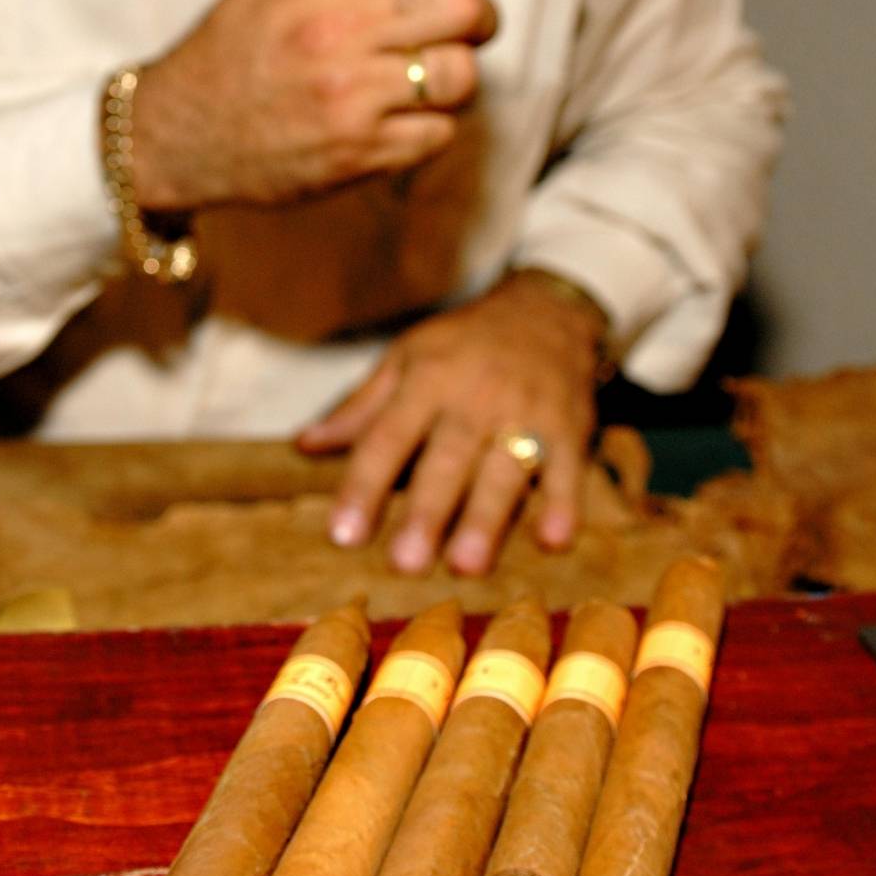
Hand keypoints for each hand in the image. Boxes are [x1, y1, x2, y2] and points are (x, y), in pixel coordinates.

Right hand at [126, 0, 502, 208]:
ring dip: (460, 71)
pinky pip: (440, 132)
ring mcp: (352, 100)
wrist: (177, 135)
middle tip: (470, 18)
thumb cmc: (231, 53)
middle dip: (481, 11)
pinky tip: (404, 114)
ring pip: (463, 74)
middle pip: (464, 7)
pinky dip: (434, 123)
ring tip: (434, 70)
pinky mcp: (360, 155)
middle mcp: (338, 36)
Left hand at [298, 270, 605, 573]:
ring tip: (466, 566)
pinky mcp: (570, 426)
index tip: (343, 535)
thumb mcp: (407, 358)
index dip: (364, 485)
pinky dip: (565, 503)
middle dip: (427, 511)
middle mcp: (475, 396)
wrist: (546, 309)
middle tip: (405, 563)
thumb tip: (305, 446)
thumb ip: (361, 407)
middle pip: (447, 459)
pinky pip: (569, 467)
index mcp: (427, 379)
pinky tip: (554, 540)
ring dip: (487, 518)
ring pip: (504, 468)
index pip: (388, 437)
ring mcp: (525, 412)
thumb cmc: (464, 344)